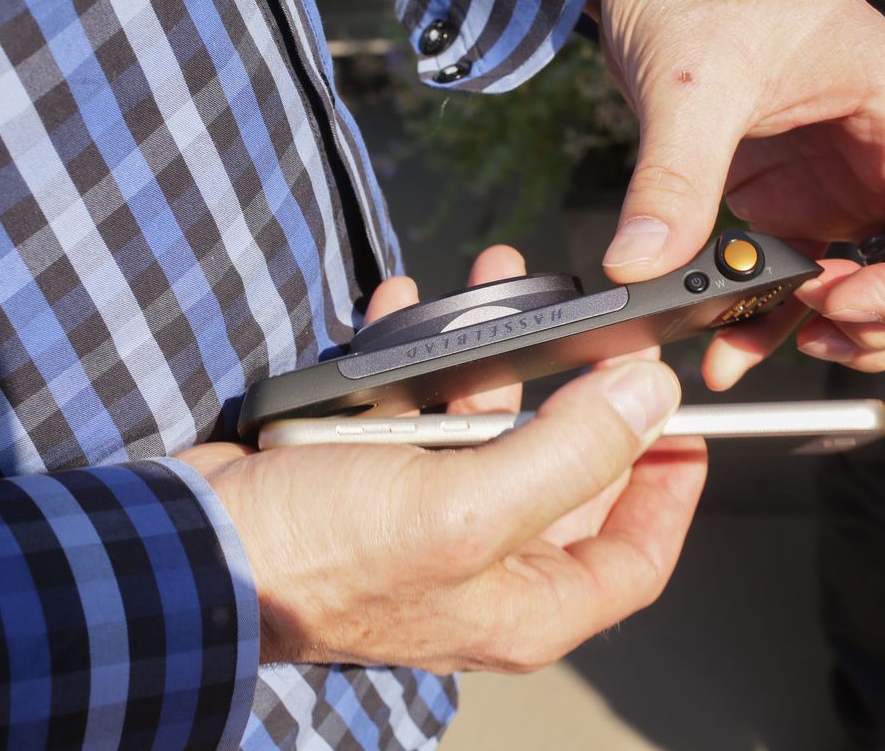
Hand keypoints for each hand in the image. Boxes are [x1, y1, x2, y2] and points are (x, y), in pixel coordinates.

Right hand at [177, 247, 706, 671]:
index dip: (670, 495)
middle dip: (581, 395)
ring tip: (499, 282)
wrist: (196, 546)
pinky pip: (425, 417)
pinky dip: (424, 362)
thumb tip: (651, 395)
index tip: (687, 428)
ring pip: (494, 434)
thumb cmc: (320, 554)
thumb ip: (571, 451)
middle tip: (599, 332)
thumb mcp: (467, 504)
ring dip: (498, 360)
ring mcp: (431, 523)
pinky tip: (408, 313)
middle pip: (569, 483)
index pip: (633, 560)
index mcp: (523, 603)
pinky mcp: (382, 482)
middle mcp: (484, 568)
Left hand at [594, 0, 884, 383]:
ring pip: (878, 293)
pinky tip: (726, 347)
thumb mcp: (692, 82)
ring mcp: (844, 189)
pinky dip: (773, 324)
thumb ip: (674, 177)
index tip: (837, 304)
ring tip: (752, 349)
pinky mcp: (796, 207)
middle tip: (810, 330)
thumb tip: (641, 265)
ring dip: (829, 338)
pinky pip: (804, 285)